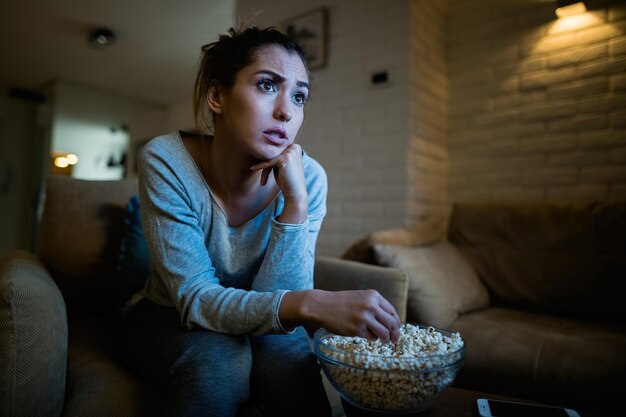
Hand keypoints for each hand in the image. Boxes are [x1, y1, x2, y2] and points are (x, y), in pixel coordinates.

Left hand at [251, 144, 307, 222]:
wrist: (295, 193)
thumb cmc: (287, 181)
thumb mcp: (281, 165)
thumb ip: (276, 156)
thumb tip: (262, 147)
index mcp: (295, 147)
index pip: (276, 151)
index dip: (270, 162)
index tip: (265, 172)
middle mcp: (295, 147)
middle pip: (273, 153)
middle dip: (267, 165)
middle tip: (263, 179)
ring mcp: (291, 152)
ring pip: (270, 157)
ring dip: (265, 170)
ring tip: (263, 181)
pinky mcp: (285, 158)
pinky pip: (269, 161)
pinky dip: (260, 166)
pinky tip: (253, 168)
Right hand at [281, 289, 401, 343]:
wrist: (321, 305)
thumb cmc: (341, 302)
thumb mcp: (360, 297)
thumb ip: (375, 306)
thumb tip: (390, 321)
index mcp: (373, 296)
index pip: (392, 312)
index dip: (397, 323)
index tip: (396, 330)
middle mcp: (371, 305)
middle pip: (392, 323)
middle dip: (395, 334)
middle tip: (394, 340)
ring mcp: (364, 317)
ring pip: (384, 333)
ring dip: (385, 339)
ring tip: (382, 340)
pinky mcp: (357, 329)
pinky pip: (371, 337)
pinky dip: (372, 339)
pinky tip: (366, 336)